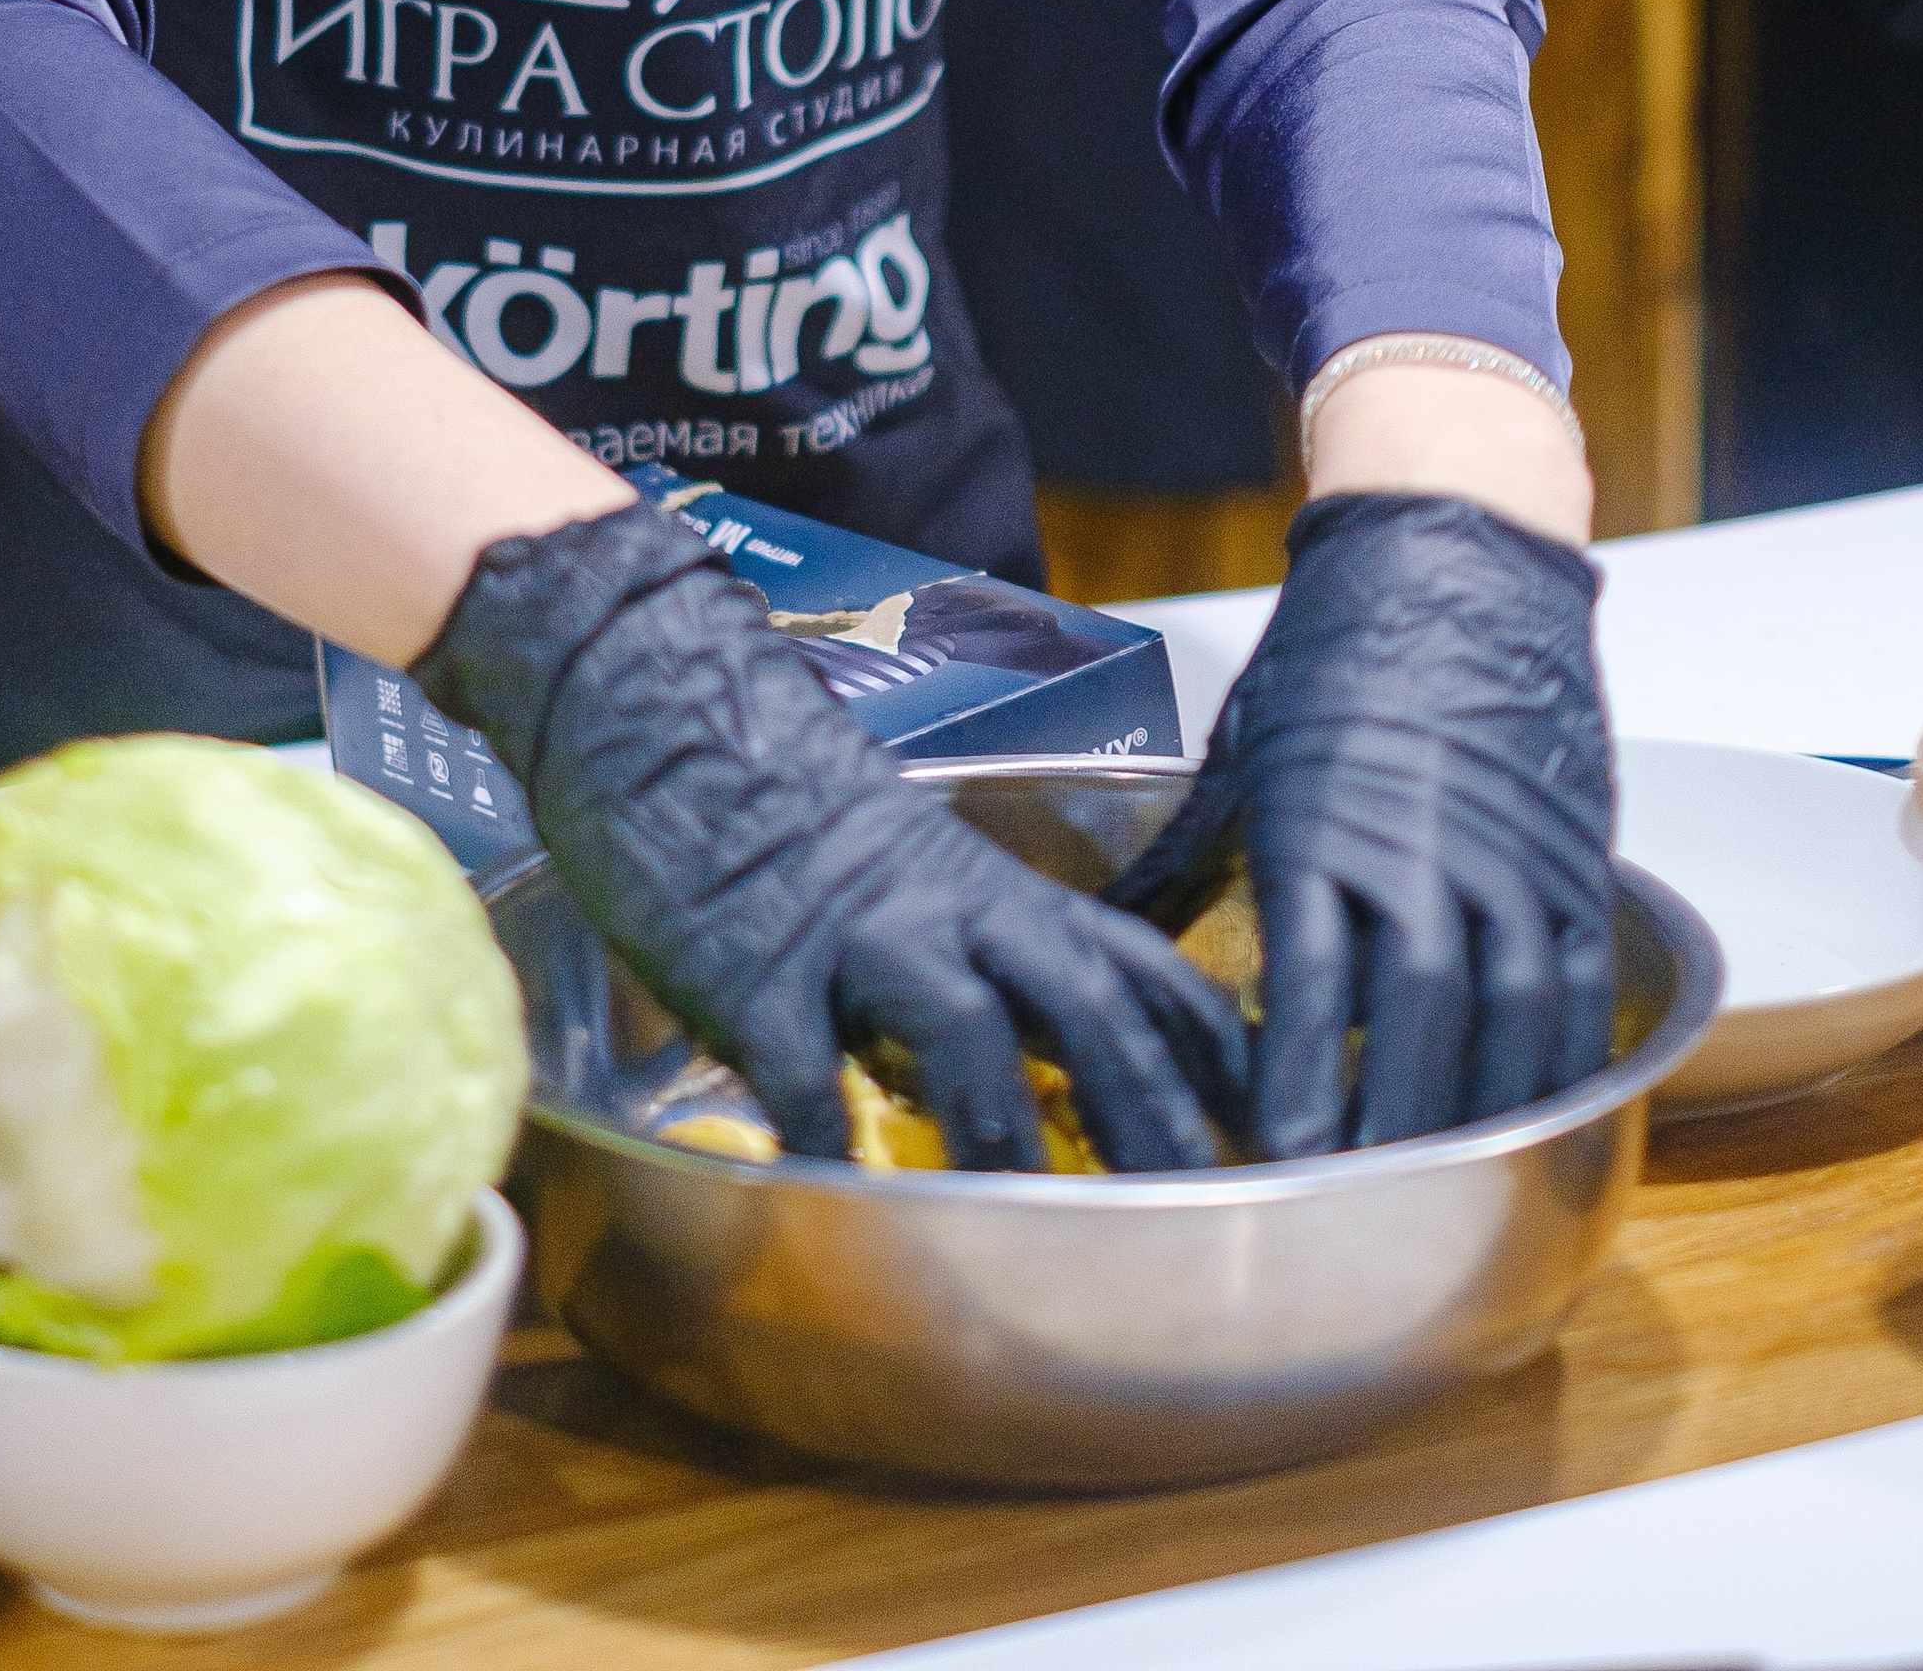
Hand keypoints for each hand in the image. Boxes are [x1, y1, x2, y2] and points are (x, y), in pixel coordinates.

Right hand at [418, 502, 1246, 1171]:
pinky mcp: (754, 968)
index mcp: (991, 886)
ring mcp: (851, 936)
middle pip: (1080, 1001)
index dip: (1205, 1046)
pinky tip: (845, 1195)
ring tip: (1029, 1219)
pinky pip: (804, 1064)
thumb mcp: (908, 860)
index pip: (1135, 960)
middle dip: (1145, 1105)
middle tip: (1192, 1201)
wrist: (662, 703)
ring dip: (1004, 1124)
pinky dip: (831, 1132)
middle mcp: (945, 909)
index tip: (1259, 1125)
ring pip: (963, 1026)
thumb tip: (1039, 1054)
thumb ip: (975, 945)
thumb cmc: (780, 788)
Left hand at [1109, 493, 1615, 1156]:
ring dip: (1479, 1108)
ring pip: (1507, 1016)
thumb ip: (1186, 854)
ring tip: (1444, 1176)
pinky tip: (1527, 1109)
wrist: (1454, 548)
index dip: (1301, 1084)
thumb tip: (1108, 936)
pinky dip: (1554, 1056)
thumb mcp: (1244, 746)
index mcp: (1324, 823)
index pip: (1313, 988)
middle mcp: (1425, 847)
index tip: (1277, 1154)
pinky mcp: (1573, 853)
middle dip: (1392, 1122)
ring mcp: (1511, 852)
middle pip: (1418, 1020)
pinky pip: (1573, 980)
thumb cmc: (1335, 645)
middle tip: (1361, 1199)